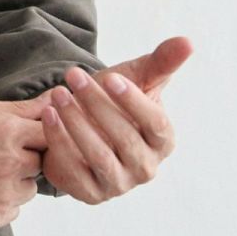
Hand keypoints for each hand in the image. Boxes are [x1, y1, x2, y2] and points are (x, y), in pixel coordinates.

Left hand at [32, 36, 186, 203]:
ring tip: (58, 93)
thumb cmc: (112, 100)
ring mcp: (119, 184)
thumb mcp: (136, 79)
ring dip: (76, 122)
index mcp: (163, 141)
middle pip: (125, 138)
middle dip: (96, 104)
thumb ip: (161, 62)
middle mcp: (146, 167)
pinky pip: (74, 170)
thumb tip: (188, 41)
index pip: (156, 124)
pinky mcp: (90, 193)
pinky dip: (59, 141)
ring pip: (99, 155)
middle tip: (73, 75)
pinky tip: (48, 115)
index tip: (109, 77)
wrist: (77, 125)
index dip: (134, 102)